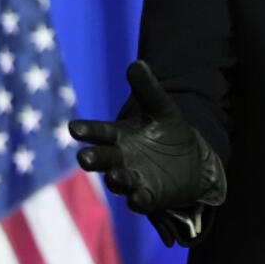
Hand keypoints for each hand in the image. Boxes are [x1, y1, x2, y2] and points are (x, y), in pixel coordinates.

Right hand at [69, 61, 224, 220]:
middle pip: (101, 159)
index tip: (74, 127)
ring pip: (118, 181)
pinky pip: (139, 200)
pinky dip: (137, 199)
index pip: (97, 132)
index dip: (86, 130)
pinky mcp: (147, 196)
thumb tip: (136, 63)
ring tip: (117, 175)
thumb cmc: (167, 131)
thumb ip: (148, 88)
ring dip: (116, 179)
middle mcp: (119, 159)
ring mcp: (131, 180)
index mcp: (117, 136)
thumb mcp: (161, 107)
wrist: (190, 161)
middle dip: (93, 158)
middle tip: (85, 157)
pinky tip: (139, 197)